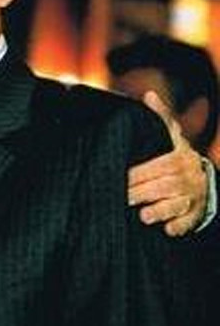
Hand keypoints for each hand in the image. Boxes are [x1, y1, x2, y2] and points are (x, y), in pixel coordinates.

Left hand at [127, 91, 207, 235]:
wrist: (202, 180)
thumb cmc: (176, 157)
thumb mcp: (171, 137)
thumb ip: (160, 118)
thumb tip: (148, 95)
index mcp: (181, 156)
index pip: (162, 164)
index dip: (142, 172)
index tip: (123, 176)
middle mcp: (189, 176)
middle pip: (165, 186)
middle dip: (143, 193)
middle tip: (122, 198)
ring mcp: (193, 196)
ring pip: (177, 204)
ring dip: (160, 211)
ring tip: (144, 216)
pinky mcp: (194, 214)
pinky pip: (187, 222)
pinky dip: (178, 226)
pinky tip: (168, 230)